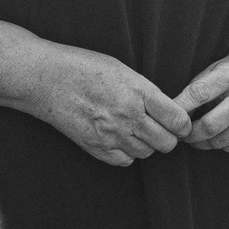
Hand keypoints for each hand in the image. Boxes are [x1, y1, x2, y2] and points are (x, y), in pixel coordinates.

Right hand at [31, 43, 192, 166]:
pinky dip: (126, 153)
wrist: (46, 79)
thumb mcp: (121, 69)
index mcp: (138, 91)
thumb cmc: (83, 67)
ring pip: (147, 153)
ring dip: (146, 144)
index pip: (177, 119)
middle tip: (161, 129)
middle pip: (166, 142)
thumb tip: (167, 109)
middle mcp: (128, 115)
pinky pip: (124, 161)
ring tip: (135, 130)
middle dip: (169, 137)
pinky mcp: (95, 147)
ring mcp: (111, 134)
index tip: (180, 123)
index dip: (183, 124)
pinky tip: (120, 139)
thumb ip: (145, 90)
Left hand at [175, 42, 228, 151]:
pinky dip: (223, 144)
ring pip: (222, 141)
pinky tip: (222, 133)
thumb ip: (194, 92)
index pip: (199, 94)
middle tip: (182, 135)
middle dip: (191, 135)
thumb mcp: (212, 71)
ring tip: (199, 135)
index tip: (168, 119)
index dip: (180, 109)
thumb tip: (171, 119)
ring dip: (205, 142)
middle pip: (211, 125)